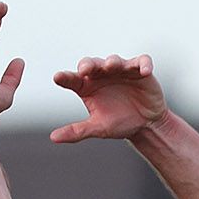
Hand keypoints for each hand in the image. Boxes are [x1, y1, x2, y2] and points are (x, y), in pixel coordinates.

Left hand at [49, 53, 168, 143]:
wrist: (144, 124)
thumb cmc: (118, 123)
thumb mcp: (97, 128)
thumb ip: (76, 131)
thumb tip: (53, 138)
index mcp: (88, 86)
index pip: (73, 79)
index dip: (66, 77)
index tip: (58, 78)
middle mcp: (102, 75)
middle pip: (92, 64)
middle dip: (88, 64)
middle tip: (85, 69)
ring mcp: (121, 70)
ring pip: (114, 60)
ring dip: (112, 62)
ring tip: (111, 66)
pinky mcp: (140, 70)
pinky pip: (142, 62)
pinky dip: (144, 64)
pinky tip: (145, 71)